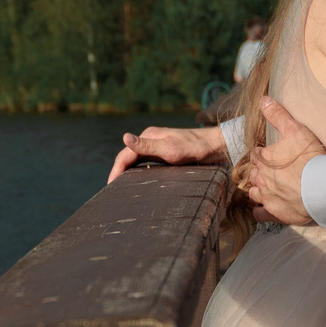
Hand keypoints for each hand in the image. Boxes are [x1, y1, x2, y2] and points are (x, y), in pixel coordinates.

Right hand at [108, 123, 225, 182]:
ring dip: (127, 173)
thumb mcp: (169, 148)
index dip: (115, 170)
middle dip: (118, 172)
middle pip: (129, 157)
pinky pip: (146, 163)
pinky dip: (138, 173)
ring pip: (136, 161)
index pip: (125, 154)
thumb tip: (124, 137)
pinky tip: (138, 183)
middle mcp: (150, 139)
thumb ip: (146, 145)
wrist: (215, 146)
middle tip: (111, 190)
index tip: (110, 186)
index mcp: (148, 136)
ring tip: (120, 188)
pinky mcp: (165, 154)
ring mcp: (158, 146)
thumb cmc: (194, 148)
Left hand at [241, 97, 323, 225]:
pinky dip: (262, 210)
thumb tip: (263, 99)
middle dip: (260, 172)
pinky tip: (268, 206)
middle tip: (272, 171)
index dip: (262, 153)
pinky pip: (260, 213)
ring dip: (259, 189)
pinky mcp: (275, 213)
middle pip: (253, 174)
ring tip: (269, 187)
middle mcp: (261, 179)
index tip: (269, 153)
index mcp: (263, 159)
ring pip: (254, 193)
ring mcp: (267, 197)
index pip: (255, 154)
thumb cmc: (310, 158)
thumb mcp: (296, 130)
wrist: (323, 188)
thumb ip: (278, 115)